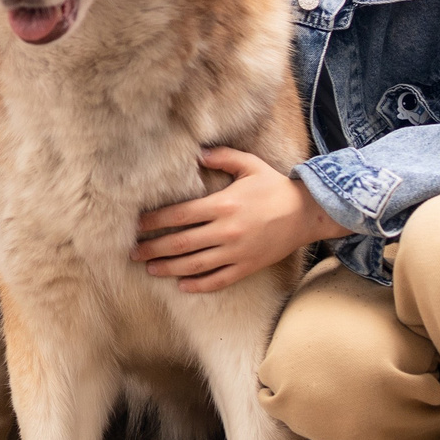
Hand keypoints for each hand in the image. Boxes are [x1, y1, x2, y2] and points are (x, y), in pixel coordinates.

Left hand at [132, 147, 344, 292]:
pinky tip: (182, 285)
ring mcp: (236, 251)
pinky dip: (199, 285)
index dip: (154, 222)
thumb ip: (222, 157)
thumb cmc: (275, 187)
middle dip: (153, 248)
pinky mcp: (247, 267)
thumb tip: (197, 154)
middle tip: (132, 253)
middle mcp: (226, 230)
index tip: (136, 226)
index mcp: (222, 204)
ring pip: (195, 265)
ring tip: (150, 269)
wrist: (306, 213)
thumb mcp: (250, 165)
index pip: (178, 215)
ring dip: (169, 268)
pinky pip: (219, 280)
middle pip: (180, 243)